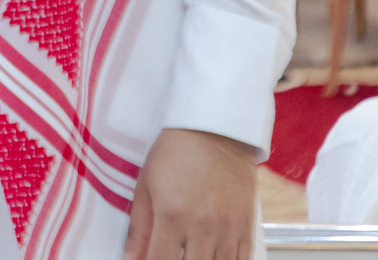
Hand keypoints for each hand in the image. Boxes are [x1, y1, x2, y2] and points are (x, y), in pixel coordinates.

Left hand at [122, 127, 256, 259]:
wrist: (216, 129)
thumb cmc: (177, 151)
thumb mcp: (146, 185)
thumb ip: (139, 228)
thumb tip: (129, 258)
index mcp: (172, 215)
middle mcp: (203, 226)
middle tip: (168, 254)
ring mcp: (228, 229)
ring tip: (189, 254)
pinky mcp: (247, 227)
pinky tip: (210, 257)